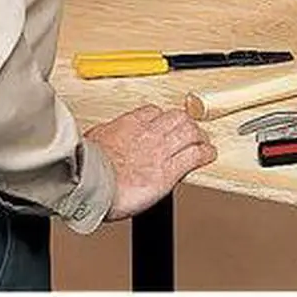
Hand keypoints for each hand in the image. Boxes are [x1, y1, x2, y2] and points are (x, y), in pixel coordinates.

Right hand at [86, 105, 216, 220]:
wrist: (90, 184)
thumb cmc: (86, 168)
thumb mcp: (94, 140)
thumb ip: (105, 137)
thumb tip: (101, 139)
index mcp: (130, 124)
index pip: (154, 112)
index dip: (163, 117)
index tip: (166, 122)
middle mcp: (149, 134)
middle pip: (177, 118)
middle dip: (186, 123)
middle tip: (191, 130)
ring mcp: (161, 151)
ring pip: (190, 132)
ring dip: (199, 136)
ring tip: (204, 141)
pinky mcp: (169, 171)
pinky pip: (194, 156)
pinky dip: (205, 153)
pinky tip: (209, 154)